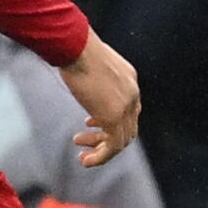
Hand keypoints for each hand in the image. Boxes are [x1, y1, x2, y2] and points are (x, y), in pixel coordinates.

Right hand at [57, 36, 141, 168]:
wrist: (76, 47)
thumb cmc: (74, 49)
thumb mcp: (89, 62)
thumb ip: (90, 73)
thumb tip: (74, 69)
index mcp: (129, 80)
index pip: (129, 109)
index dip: (110, 120)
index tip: (89, 123)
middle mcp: (132, 93)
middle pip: (127, 126)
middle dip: (105, 137)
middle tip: (83, 140)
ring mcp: (126, 106)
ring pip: (122, 140)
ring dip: (102, 150)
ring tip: (83, 155)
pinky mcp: (114, 117)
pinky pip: (113, 146)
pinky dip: (101, 157)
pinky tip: (85, 161)